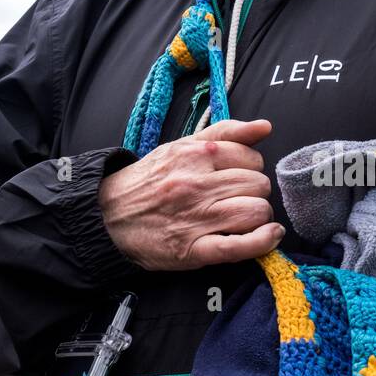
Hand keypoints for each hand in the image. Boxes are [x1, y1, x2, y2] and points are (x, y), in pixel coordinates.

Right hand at [99, 117, 285, 268]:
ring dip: (259, 216)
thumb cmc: (149, 181)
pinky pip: (240, 246)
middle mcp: (197, 184)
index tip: (240, 178)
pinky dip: (262, 242)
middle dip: (256, 193)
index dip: (252, 169)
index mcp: (196, 155)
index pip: (252, 158)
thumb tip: (265, 126)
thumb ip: (225, 133)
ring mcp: (196, 218)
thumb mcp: (181, 146)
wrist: (106, 216)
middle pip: (258, 186)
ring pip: (255, 212)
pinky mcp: (193, 249)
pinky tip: (269, 236)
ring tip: (246, 218)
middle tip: (240, 199)